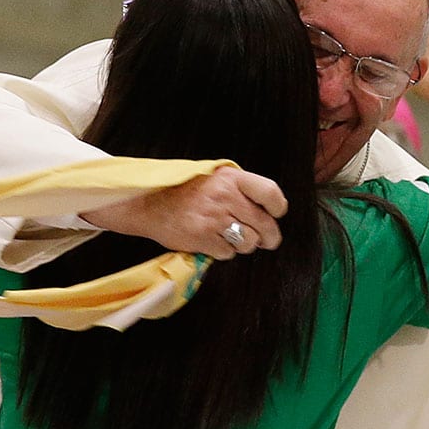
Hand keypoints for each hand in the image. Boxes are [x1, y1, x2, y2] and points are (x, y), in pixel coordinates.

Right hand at [80, 166, 286, 260]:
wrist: (149, 202)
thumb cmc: (185, 189)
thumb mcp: (213, 175)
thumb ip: (240, 187)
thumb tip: (268, 208)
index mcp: (231, 178)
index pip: (270, 193)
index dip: (278, 207)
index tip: (276, 213)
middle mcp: (225, 197)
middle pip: (264, 224)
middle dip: (269, 236)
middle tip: (268, 240)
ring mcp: (214, 219)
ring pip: (248, 243)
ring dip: (243, 244)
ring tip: (230, 236)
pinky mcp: (203, 238)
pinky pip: (228, 253)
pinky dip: (223, 251)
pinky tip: (212, 241)